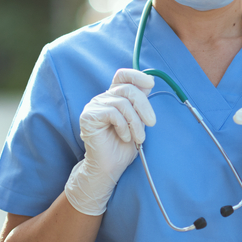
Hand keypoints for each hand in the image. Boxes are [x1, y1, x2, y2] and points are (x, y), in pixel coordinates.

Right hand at [65, 69, 155, 215]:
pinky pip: (112, 113)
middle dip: (144, 106)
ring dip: (135, 122)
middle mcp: (103, 98)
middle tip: (152, 123)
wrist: (111, 167)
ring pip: (122, 103)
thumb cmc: (125, 146)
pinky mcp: (88, 116)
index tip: (151, 83)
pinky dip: (123, 126)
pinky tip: (124, 137)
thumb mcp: (139, 121)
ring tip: (138, 138)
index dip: (136, 75)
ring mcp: (94, 106)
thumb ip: (141, 102)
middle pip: (127, 89)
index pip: (122, 75)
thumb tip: (150, 81)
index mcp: (115, 97)